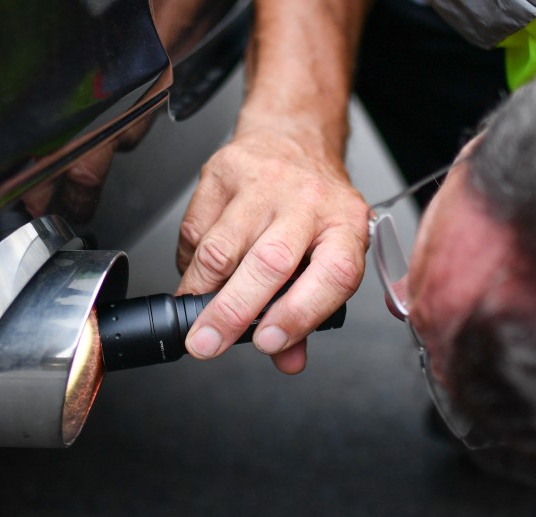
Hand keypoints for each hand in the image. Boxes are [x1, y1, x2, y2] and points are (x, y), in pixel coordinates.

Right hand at [175, 116, 369, 373]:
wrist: (293, 138)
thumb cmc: (313, 206)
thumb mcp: (328, 253)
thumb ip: (310, 311)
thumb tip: (287, 359)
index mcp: (345, 226)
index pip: (333, 274)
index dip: (300, 315)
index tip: (269, 343)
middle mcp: (308, 201)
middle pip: (269, 263)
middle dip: (232, 313)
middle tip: (207, 344)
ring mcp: (264, 183)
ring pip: (222, 248)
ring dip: (201, 291)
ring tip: (194, 316)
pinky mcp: (223, 172)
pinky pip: (194, 231)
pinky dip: (190, 263)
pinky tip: (198, 272)